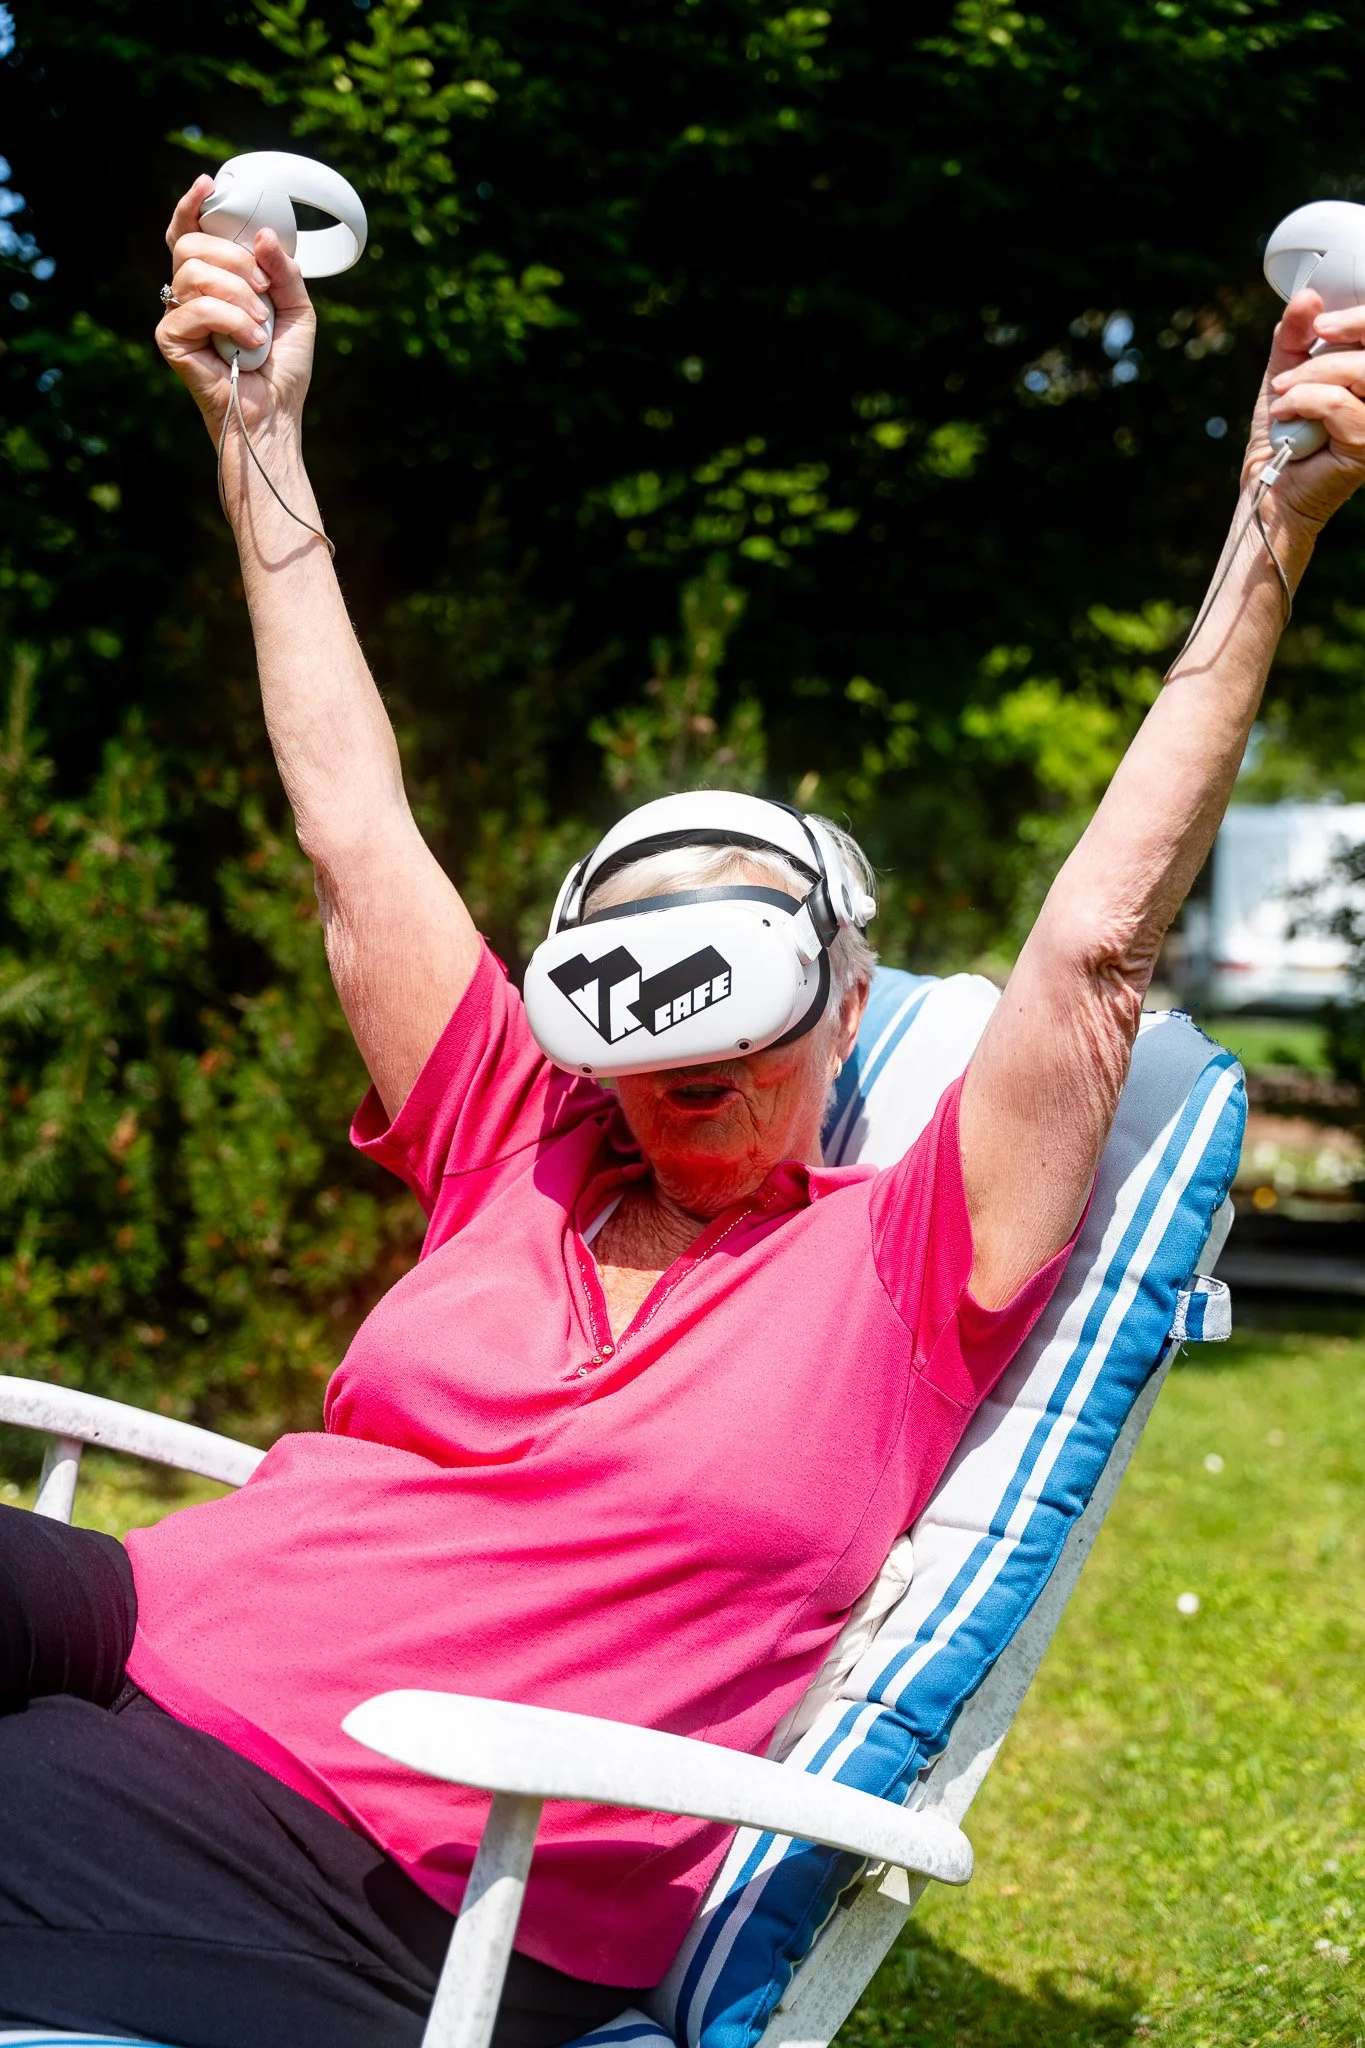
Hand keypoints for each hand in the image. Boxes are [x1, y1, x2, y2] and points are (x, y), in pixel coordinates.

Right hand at [156, 176, 316, 445]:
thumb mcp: (297, 310)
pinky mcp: (170, 340)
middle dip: (235, 259)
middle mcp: (189, 293)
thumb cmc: (281, 368)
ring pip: (194, 271)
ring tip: (260, 324)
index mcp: (215, 281)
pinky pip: (194, 308)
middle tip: (264, 290)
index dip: (193, 206)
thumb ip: (285, 271)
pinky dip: (230, 320)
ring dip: (238, 294)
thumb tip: (263, 236)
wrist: (275, 415)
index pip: (191, 233)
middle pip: (192, 245)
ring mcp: (176, 315)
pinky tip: (249, 342)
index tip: (209, 185)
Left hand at [1245, 288, 1364, 527]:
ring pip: (1363, 371)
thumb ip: (1296, 336)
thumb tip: (1308, 297)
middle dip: (1342, 334)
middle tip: (1310, 341)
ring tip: (1283, 391)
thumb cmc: (1283, 432)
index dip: (1362, 318)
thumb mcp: (1287, 371)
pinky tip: (1284, 413)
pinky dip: (1304, 399)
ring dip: (1314, 373)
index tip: (1323, 322)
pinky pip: (1338, 403)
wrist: (1268, 483)